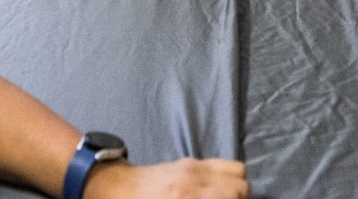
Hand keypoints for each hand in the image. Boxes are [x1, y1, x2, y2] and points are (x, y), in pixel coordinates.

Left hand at [84, 158, 249, 198]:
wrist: (116, 189)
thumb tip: (217, 198)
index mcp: (187, 197)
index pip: (230, 197)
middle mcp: (195, 179)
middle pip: (241, 188)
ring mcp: (194, 167)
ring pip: (238, 173)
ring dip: (238, 191)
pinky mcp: (191, 162)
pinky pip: (224, 165)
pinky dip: (229, 179)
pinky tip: (218, 193)